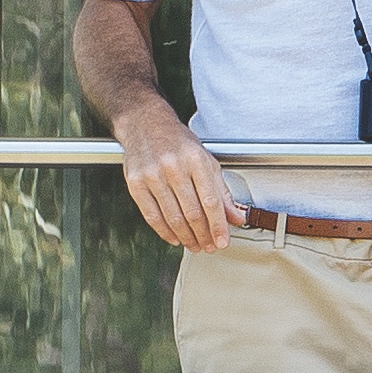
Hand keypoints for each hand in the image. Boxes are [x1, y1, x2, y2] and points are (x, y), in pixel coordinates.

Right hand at [111, 103, 236, 254]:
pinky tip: (175, 238)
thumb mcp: (206, 160)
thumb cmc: (178, 143)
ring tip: (195, 245)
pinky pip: (152, 216)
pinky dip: (165, 232)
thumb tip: (236, 217)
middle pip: (192, 213)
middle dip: (203, 235)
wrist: (145, 125)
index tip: (223, 241)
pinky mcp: (135, 184)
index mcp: (196, 160)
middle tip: (209, 247)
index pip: (211, 202)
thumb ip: (222, 191)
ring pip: (173, 217)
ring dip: (186, 237)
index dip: (218, 226)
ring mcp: (152, 176)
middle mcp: (174, 167)